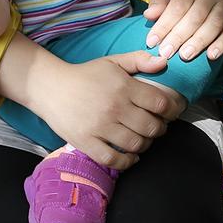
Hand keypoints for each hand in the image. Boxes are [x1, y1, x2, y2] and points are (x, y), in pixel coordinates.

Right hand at [35, 50, 173, 169]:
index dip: (172, 110)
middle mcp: (114, 107)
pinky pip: (112, 159)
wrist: (51, 87)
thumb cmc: (86, 75)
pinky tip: (131, 157)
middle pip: (151, 126)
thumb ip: (140, 60)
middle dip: (160, 129)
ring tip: (144, 139)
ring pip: (135, 144)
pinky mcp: (86, 142)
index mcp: (124, 87)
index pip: (160, 103)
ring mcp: (100, 126)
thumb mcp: (113, 61)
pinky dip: (126, 162)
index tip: (171, 113)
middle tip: (157, 127)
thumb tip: (164, 61)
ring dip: (145, 145)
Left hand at [143, 0, 222, 61]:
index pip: (178, 6)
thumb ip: (158, 3)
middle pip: (195, 16)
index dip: (164, 25)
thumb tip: (149, 15)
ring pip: (213, 24)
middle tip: (166, 53)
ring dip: (199, 42)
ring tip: (185, 56)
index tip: (152, 43)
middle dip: (179, 36)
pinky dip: (221, 44)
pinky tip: (211, 56)